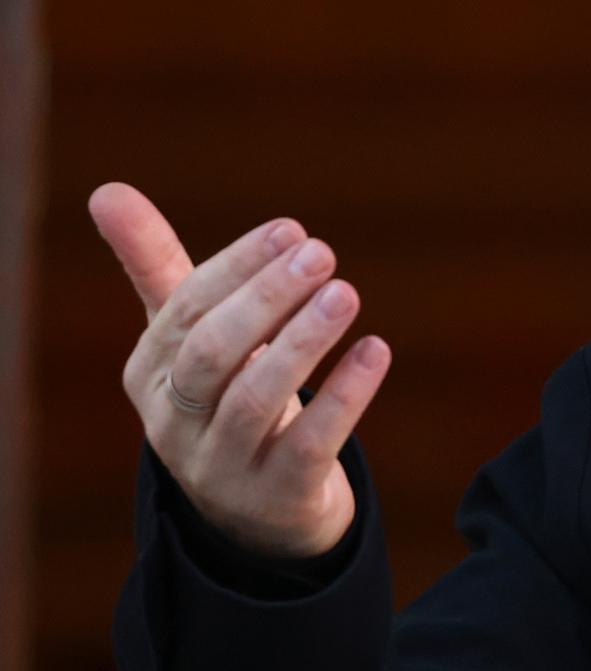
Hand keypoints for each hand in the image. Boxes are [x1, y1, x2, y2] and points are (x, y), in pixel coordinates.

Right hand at [92, 182, 392, 558]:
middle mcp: (176, 422)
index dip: (238, 268)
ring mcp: (222, 465)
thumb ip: (155, 263)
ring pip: (255, 400)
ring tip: (345, 293)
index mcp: (151, 372)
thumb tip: (106, 190)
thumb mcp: (187, 335)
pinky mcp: (276, 496)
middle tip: (322, 252)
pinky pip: (307, 446)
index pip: (187, 310)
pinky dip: (343, 396)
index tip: (290, 229)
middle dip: (265, 299)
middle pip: (213, 354)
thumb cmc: (221, 392)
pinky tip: (376, 351)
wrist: (254, 510)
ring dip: (302, 343)